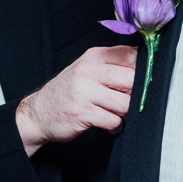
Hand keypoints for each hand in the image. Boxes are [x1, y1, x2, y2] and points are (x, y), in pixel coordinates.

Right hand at [16, 46, 136, 156]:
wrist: (37, 113)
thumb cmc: (68, 92)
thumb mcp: (87, 70)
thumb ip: (112, 66)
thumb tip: (145, 68)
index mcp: (93, 56)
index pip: (130, 55)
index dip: (143, 69)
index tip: (144, 80)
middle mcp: (88, 70)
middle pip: (131, 79)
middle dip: (135, 94)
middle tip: (129, 101)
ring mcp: (84, 92)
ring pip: (125, 103)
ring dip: (125, 113)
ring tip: (117, 114)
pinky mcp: (82, 113)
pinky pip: (113, 121)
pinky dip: (115, 126)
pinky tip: (108, 124)